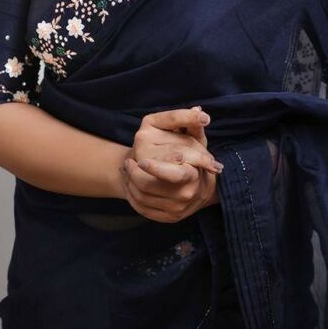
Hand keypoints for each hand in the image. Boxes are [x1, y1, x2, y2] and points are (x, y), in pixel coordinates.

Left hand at [120, 106, 222, 222]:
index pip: (174, 173)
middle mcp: (185, 193)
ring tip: (129, 170)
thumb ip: (191, 124)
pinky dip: (133, 196)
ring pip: (141, 196)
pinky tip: (132, 185)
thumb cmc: (193, 159)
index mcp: (192, 173)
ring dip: (130, 182)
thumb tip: (197, 110)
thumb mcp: (195, 140)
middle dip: (134, 174)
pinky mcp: (168, 218)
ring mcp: (176, 208)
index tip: (141, 161)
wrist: (198, 188)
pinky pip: (142, 208)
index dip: (155, 168)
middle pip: (149, 185)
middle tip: (128, 163)